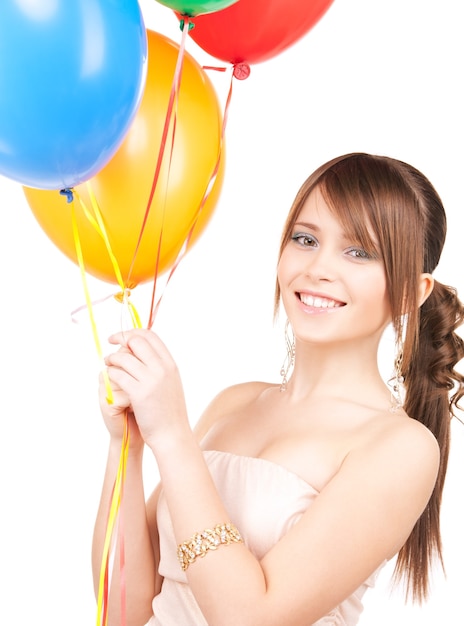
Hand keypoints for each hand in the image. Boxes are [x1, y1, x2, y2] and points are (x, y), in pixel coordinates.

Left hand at [104, 329, 188, 448]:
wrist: (172, 435)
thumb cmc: (168, 412)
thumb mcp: (170, 383)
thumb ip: (159, 367)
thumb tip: (142, 351)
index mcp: (170, 364)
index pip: (151, 336)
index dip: (133, 332)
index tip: (122, 337)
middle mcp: (163, 369)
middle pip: (137, 341)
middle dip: (121, 339)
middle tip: (111, 345)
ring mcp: (151, 380)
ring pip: (124, 357)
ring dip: (112, 358)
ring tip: (108, 363)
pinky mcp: (139, 394)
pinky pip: (118, 375)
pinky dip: (111, 373)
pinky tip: (109, 377)